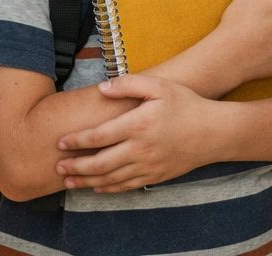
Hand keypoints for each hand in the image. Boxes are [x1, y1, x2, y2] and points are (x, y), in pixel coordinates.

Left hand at [55, 75, 220, 191]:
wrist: (213, 132)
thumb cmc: (186, 104)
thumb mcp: (159, 86)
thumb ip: (129, 84)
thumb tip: (102, 88)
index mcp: (138, 125)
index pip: (99, 136)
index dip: (77, 141)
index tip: (61, 143)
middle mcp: (140, 149)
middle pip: (99, 163)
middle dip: (75, 166)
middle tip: (58, 166)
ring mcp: (147, 166)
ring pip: (110, 179)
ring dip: (86, 181)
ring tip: (68, 180)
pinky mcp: (155, 176)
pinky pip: (125, 186)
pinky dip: (107, 188)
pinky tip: (95, 187)